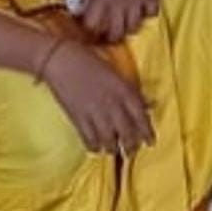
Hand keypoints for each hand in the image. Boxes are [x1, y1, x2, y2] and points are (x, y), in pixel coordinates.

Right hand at [44, 39, 154, 154]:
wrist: (61, 59)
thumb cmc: (90, 61)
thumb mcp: (115, 73)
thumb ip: (131, 90)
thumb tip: (149, 104)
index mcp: (123, 89)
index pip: (141, 116)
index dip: (147, 132)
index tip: (150, 142)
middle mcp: (112, 104)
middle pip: (127, 133)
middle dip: (131, 146)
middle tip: (132, 151)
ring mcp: (95, 113)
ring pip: (110, 141)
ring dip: (113, 148)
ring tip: (113, 150)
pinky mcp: (78, 119)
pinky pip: (90, 140)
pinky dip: (94, 146)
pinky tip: (96, 146)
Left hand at [82, 0, 173, 42]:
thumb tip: (80, 4)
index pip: (92, 25)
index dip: (88, 26)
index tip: (87, 22)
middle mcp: (120, 5)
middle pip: (114, 34)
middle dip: (108, 35)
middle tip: (106, 28)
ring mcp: (138, 3)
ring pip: (133, 28)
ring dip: (126, 26)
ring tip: (122, 19)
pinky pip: (150, 14)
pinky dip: (145, 13)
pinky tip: (140, 6)